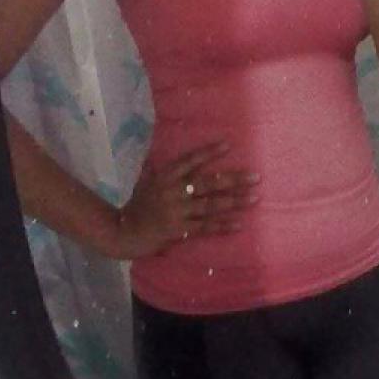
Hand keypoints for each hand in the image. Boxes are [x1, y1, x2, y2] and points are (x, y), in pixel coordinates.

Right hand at [111, 142, 259, 258]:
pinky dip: (223, 225)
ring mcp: (177, 212)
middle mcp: (173, 192)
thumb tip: (158, 151)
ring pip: (211, 205)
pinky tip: (239, 223)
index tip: (228, 145)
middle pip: (208, 183)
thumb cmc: (136, 205)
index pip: (190, 161)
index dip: (209, 153)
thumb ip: (156, 168)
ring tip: (254, 197)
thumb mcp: (145, 182)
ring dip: (234, 201)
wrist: (122, 232)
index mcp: (165, 177)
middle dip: (233, 179)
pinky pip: (205, 227)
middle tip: (256, 176)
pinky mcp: (179, 230)